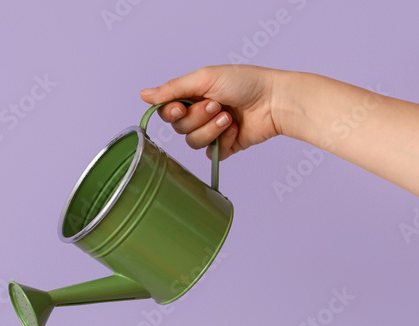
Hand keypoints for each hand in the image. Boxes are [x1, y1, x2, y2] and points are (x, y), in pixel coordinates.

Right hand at [140, 65, 281, 159]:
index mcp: (193, 95)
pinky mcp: (225, 147)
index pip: (167, 111)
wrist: (274, 101)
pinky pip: (210, 153)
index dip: (171, 112)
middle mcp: (200, 114)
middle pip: (180, 128)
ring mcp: (212, 132)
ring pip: (193, 142)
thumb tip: (144, 95)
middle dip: (198, 117)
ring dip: (211, 128)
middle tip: (217, 104)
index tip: (181, 106)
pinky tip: (235, 129)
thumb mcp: (204, 78)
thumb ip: (172, 89)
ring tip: (229, 116)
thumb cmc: (245, 82)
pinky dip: (223, 141)